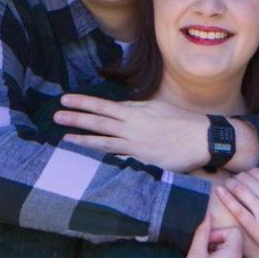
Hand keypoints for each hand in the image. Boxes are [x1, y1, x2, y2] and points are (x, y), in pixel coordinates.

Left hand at [55, 94, 206, 170]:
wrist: (202, 137)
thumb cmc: (183, 123)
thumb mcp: (158, 108)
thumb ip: (138, 109)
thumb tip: (122, 109)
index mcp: (136, 111)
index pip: (105, 105)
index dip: (84, 102)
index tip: (66, 99)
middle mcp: (133, 124)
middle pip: (100, 120)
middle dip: (77, 117)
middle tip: (56, 115)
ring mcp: (136, 142)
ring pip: (105, 139)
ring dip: (83, 137)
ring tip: (64, 137)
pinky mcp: (143, 157)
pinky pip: (118, 156)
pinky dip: (103, 155)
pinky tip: (90, 157)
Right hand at [169, 213, 246, 257]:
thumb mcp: (195, 253)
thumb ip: (203, 232)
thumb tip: (208, 215)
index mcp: (234, 256)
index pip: (234, 232)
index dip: (218, 233)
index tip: (206, 243)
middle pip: (233, 245)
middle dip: (217, 245)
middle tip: (201, 253)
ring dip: (218, 257)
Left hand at [214, 170, 258, 257]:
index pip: (258, 173)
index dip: (247, 174)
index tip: (243, 178)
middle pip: (246, 179)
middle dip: (236, 178)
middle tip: (231, 182)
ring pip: (240, 189)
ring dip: (230, 185)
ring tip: (224, 186)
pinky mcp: (255, 227)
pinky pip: (236, 208)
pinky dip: (226, 197)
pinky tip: (218, 192)